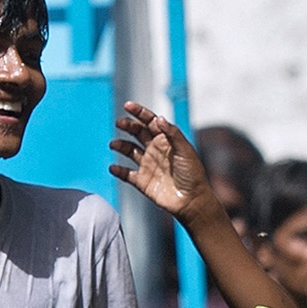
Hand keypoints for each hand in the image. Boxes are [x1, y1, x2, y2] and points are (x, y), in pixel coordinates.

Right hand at [109, 104, 217, 223]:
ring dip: (121, 145)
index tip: (128, 106)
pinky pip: (126, 174)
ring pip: (129, 150)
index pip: (151, 122)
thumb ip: (172, 134)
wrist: (192, 201)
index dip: (139, 113)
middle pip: (138, 133)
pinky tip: (113, 167)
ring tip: (114, 144)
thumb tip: (158, 118)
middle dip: (128, 126)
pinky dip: (118, 170)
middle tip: (119, 123)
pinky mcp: (142, 181)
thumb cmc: (193, 174)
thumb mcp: (185, 150)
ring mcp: (148, 165)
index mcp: (166, 140)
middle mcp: (155, 150)